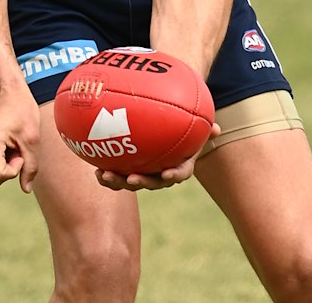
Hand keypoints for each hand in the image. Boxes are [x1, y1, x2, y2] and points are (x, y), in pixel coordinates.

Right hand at [0, 86, 39, 193]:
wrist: (7, 90)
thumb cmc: (21, 110)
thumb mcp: (32, 138)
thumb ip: (31, 166)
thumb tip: (26, 189)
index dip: (13, 170)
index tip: (20, 153)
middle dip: (10, 168)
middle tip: (19, 147)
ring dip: (7, 163)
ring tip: (13, 142)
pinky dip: (1, 158)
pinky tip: (7, 142)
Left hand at [95, 121, 219, 191]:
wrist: (168, 130)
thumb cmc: (184, 127)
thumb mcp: (195, 127)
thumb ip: (205, 128)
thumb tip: (217, 128)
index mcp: (179, 165)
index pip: (179, 174)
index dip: (173, 175)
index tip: (166, 173)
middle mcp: (160, 172)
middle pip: (150, 182)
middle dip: (139, 183)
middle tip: (129, 179)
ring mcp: (143, 171)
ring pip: (129, 181)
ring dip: (116, 181)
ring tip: (103, 174)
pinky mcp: (127, 168)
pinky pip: (116, 172)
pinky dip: (106, 171)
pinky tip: (93, 165)